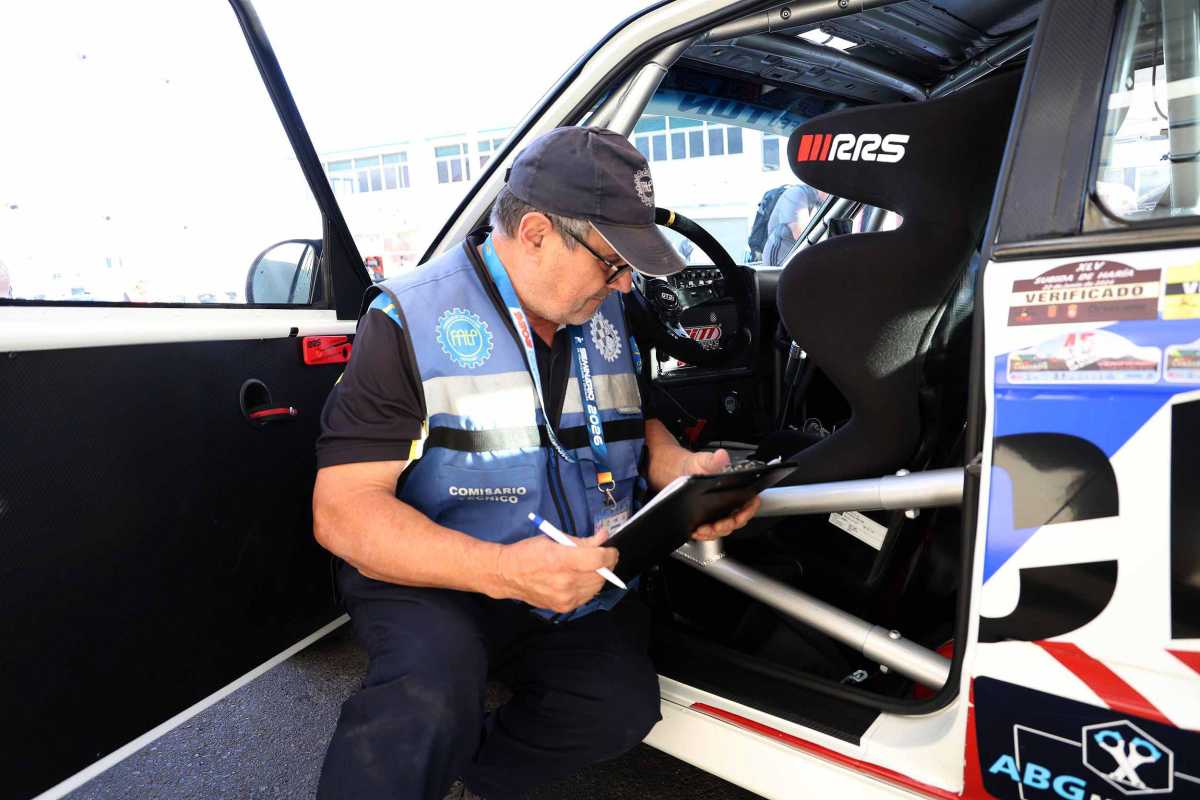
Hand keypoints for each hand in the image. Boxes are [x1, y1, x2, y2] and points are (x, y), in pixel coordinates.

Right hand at [496, 529, 618, 613]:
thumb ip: (582, 541)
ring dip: (599, 576)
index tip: (611, 549)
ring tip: (590, 567)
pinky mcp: (563, 607)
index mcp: (561, 560)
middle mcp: (565, 582)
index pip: (599, 559)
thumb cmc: (528, 552)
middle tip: (602, 555)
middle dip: (607, 563)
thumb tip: (603, 537)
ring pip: (596, 587)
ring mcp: (565, 597)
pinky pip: (587, 596)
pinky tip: (580, 579)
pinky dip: (589, 587)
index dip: (610, 553)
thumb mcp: (554, 538)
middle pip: (601, 574)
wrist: (507, 574)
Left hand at [683, 448, 760, 540]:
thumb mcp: (705, 461)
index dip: (748, 511)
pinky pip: (711, 532)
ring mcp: (720, 513)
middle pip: (737, 520)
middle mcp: (731, 503)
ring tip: (703, 529)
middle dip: (727, 526)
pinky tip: (696, 531)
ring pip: (724, 529)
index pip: (750, 503)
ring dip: (714, 532)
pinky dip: (705, 534)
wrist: (679, 472)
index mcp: (736, 489)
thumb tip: (721, 456)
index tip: (740, 515)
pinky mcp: (709, 520)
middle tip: (717, 525)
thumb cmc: (696, 466)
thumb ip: (714, 460)